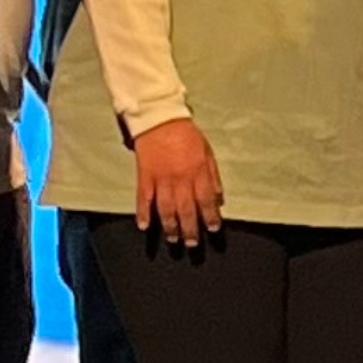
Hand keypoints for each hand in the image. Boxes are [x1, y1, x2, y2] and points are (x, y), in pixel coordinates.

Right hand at [132, 115, 224, 244]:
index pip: (207, 200)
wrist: (160, 118)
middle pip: (187, 209)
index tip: (212, 229)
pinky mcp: (145, 176)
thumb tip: (219, 198)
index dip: (210, 217)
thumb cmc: (186, 134)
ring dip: (170, 226)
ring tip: (173, 239)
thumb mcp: (207, 152)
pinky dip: (143, 213)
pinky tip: (144, 226)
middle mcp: (180, 179)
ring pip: (166, 209)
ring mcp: (161, 179)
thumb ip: (213, 176)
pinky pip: (144, 198)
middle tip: (192, 243)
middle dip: (190, 229)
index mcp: (198, 172)